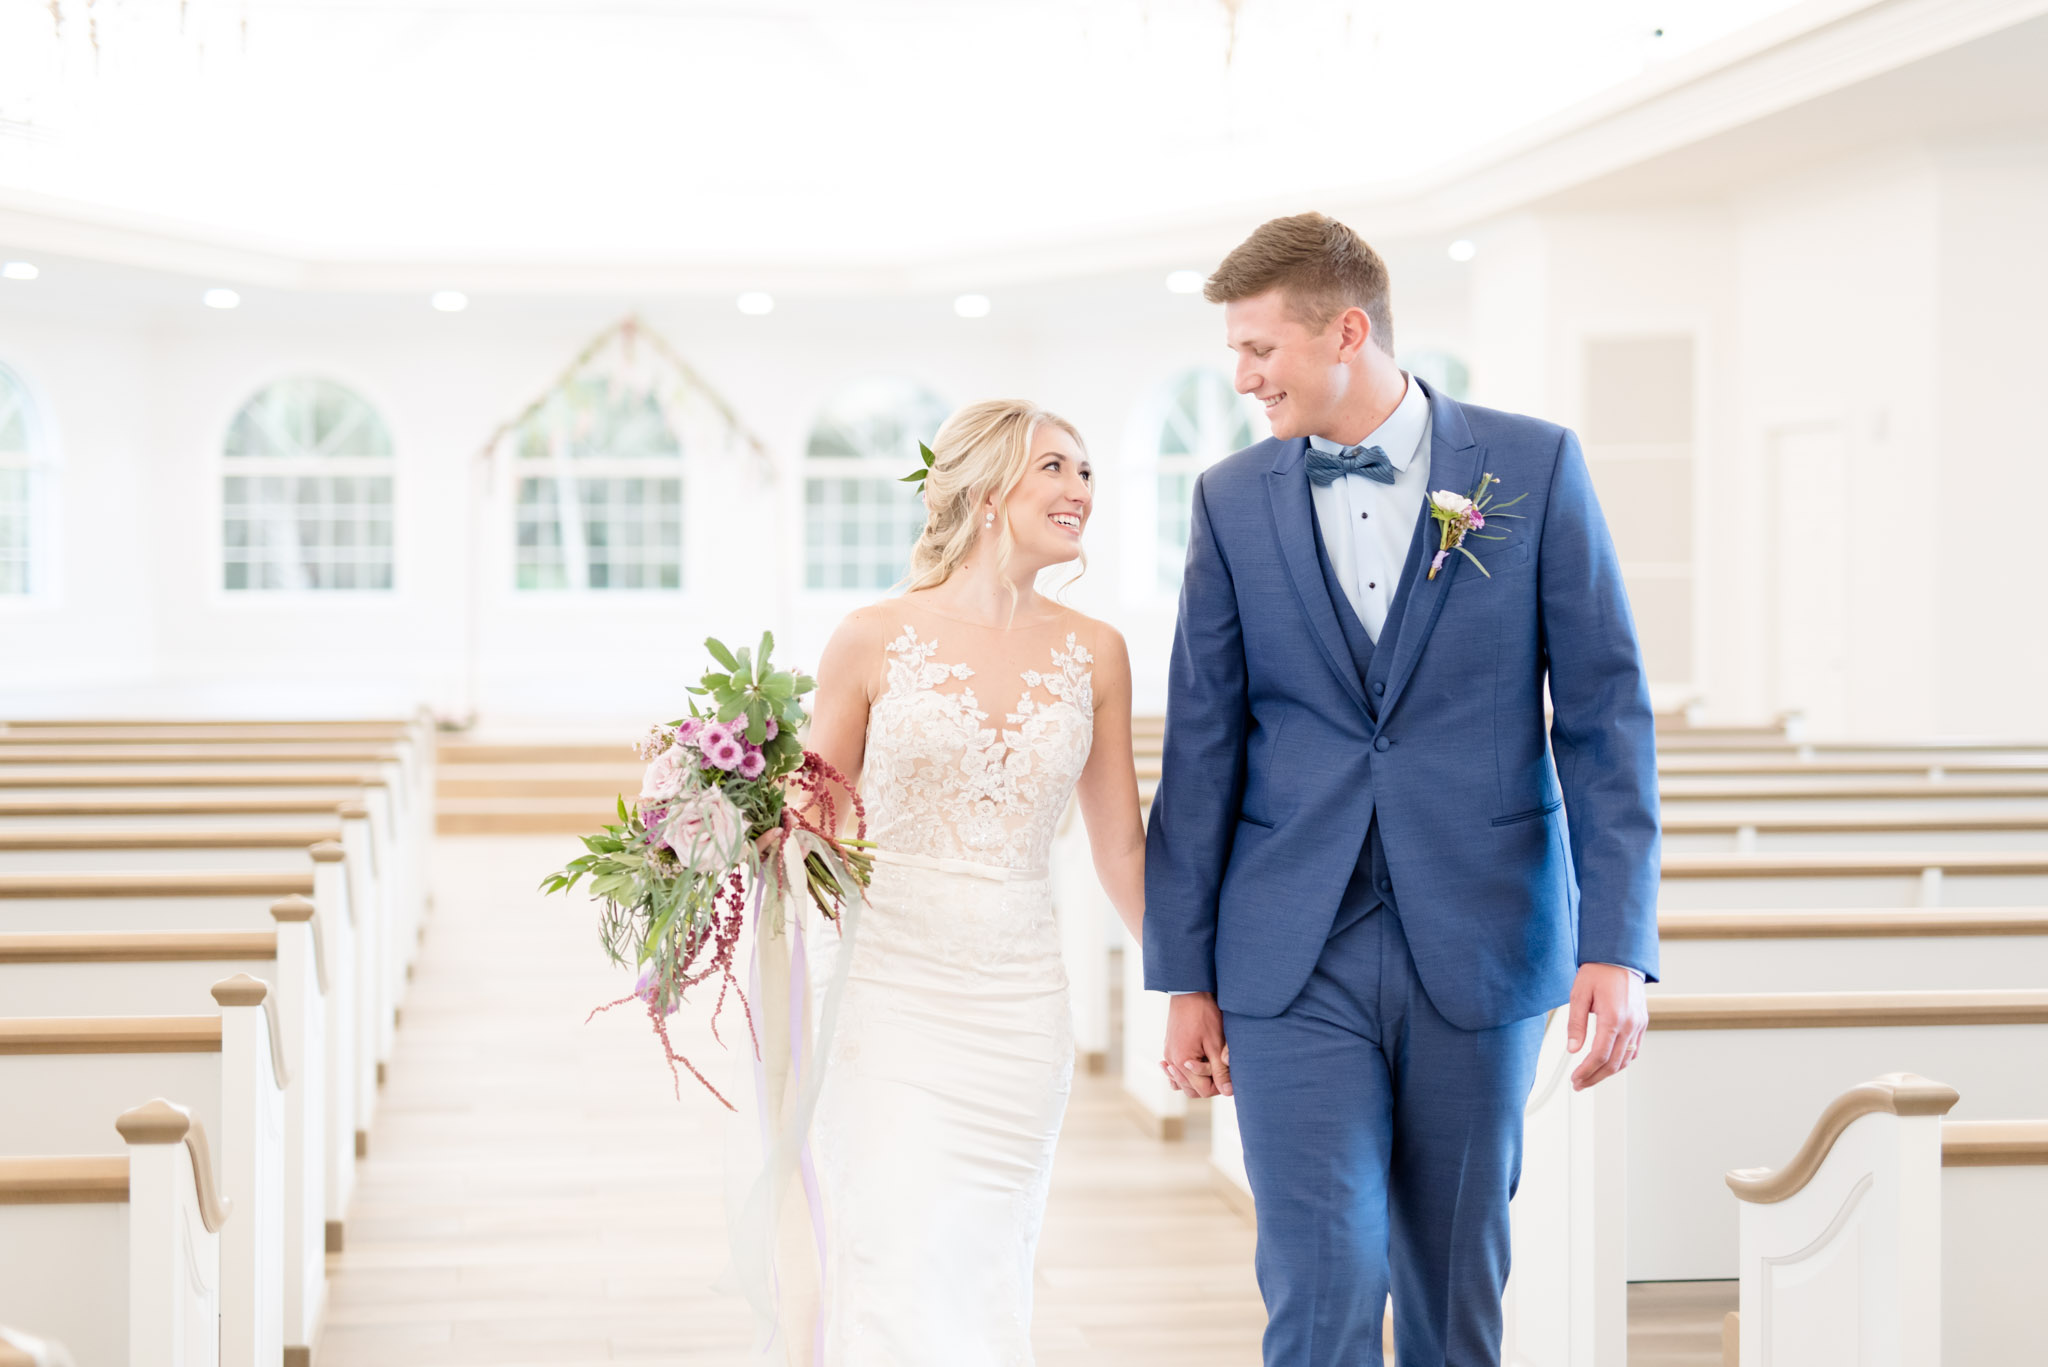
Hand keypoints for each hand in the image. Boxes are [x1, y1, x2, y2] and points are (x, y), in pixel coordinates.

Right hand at [1162, 992, 1230, 1097]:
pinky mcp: (1169, 1046)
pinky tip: (1193, 1066)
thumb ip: (1220, 1070)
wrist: (1189, 992)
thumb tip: (1227, 1092)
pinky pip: (1175, 1069)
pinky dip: (1184, 1072)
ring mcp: (1168, 1054)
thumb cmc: (1204, 1015)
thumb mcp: (1216, 1044)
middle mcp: (1172, 1061)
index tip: (1228, 1076)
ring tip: (1209, 1072)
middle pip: (1190, 1089)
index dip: (1218, 1087)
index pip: (1202, 1090)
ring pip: (1181, 1081)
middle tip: (1221, 1073)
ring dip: (1195, 1080)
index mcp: (1182, 1063)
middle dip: (1207, 1085)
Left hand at [1567, 962, 1647, 1090]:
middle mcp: (1630, 1024)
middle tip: (1578, 1084)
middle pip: (1613, 1063)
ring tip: (1590, 1078)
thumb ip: (1576, 1024)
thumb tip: (1572, 1049)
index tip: (1575, 1079)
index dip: (1586, 1071)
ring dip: (1608, 1073)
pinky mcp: (1642, 1022)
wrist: (1620, 958)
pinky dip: (1621, 1061)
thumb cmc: (1598, 972)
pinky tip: (1608, 1064)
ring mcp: (1639, 1024)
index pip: (1599, 1055)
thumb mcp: (1579, 995)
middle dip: (1595, 1077)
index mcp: (1613, 1017)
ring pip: (1626, 1059)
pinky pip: (1634, 1049)